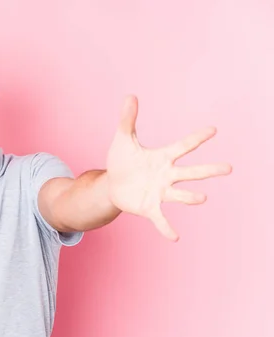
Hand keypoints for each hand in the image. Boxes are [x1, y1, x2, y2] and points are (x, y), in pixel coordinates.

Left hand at [106, 95, 231, 240]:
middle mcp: (166, 175)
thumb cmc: (121, 161)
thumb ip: (127, 119)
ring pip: (179, 196)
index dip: (196, 138)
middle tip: (229, 168)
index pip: (182, 146)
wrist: (111, 184)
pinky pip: (160, 219)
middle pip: (190, 173)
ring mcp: (159, 193)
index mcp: (162, 157)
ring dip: (190, 198)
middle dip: (208, 170)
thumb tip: (130, 96)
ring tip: (202, 198)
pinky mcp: (149, 207)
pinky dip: (166, 228)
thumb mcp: (122, 139)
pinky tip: (174, 237)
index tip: (213, 130)